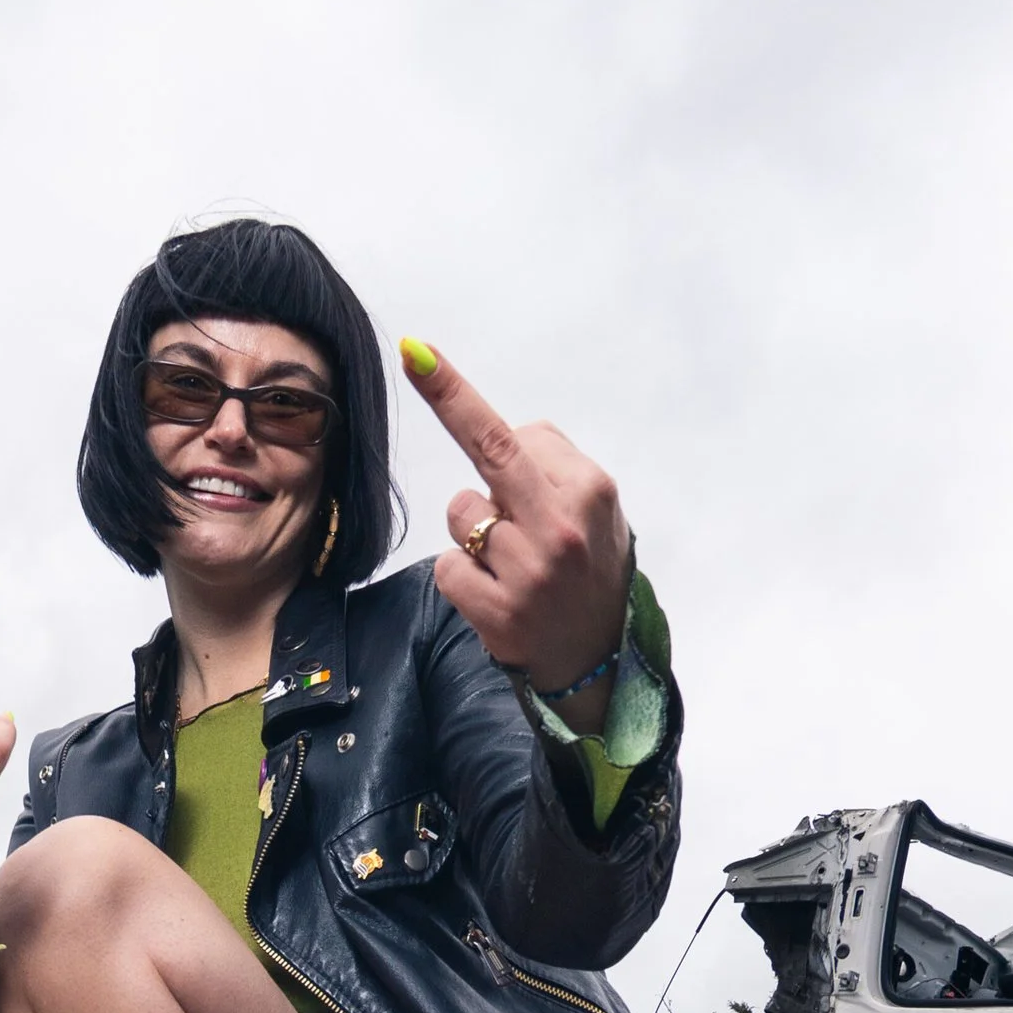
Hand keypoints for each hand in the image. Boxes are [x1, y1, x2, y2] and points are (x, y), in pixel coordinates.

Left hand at [404, 341, 632, 728]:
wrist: (599, 659)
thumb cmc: (588, 569)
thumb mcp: (597, 511)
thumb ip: (554, 469)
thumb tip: (503, 434)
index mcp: (590, 490)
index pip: (519, 433)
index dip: (461, 400)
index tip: (420, 354)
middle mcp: (562, 526)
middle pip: (490, 447)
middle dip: (449, 396)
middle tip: (413, 355)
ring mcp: (530, 571)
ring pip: (461, 512)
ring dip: (471, 530)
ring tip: (509, 560)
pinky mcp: (499, 612)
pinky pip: (447, 566)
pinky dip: (462, 575)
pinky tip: (495, 591)